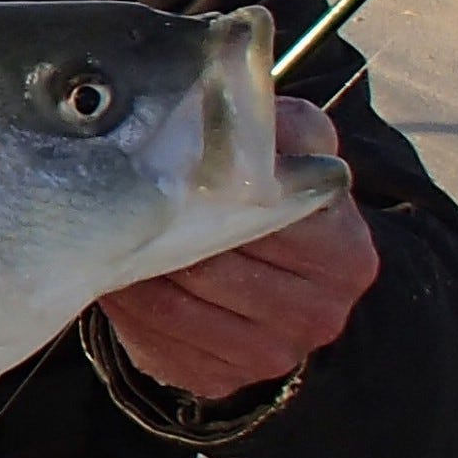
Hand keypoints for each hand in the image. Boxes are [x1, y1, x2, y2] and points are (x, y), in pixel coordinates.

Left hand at [95, 98, 379, 401]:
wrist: (280, 286)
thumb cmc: (278, 205)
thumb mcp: (294, 154)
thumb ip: (279, 123)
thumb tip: (238, 76)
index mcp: (345, 252)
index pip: (270, 217)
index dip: (214, 189)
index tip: (171, 166)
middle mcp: (320, 312)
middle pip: (214, 265)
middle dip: (164, 231)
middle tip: (120, 199)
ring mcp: (274, 355)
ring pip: (178, 305)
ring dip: (136, 268)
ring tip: (112, 233)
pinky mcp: (223, 380)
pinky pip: (158, 341)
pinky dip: (130, 306)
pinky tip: (119, 275)